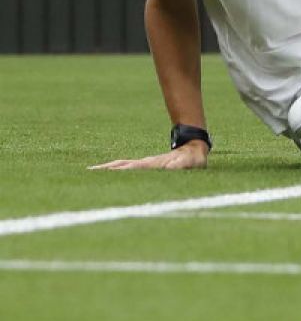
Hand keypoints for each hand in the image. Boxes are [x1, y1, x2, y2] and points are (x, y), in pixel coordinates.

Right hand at [89, 140, 208, 170]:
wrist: (193, 147)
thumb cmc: (192, 158)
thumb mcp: (190, 162)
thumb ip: (181, 164)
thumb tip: (172, 166)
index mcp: (152, 164)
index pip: (132, 167)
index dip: (120, 170)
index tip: (104, 173)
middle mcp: (145, 163)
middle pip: (121, 165)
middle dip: (106, 169)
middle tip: (88, 173)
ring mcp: (144, 164)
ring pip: (121, 166)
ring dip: (106, 169)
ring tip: (90, 172)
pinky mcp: (145, 166)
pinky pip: (126, 168)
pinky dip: (114, 170)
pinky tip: (105, 173)